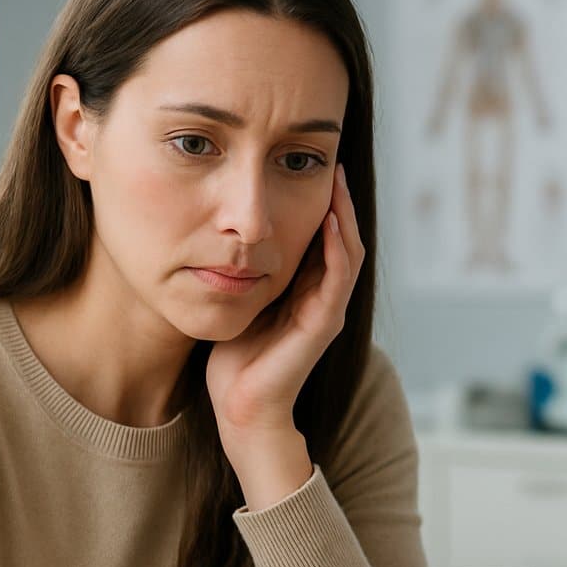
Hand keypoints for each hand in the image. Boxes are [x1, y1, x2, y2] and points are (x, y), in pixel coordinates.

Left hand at [206, 165, 364, 507]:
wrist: (241, 408)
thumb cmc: (234, 359)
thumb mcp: (237, 297)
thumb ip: (241, 267)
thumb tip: (219, 228)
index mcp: (306, 289)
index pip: (323, 234)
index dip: (321, 199)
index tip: (308, 163)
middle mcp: (324, 297)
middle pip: (342, 234)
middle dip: (338, 197)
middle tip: (330, 157)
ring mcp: (328, 309)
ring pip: (347, 249)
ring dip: (344, 212)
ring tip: (335, 176)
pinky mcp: (324, 323)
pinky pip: (338, 276)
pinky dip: (337, 245)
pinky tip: (330, 217)